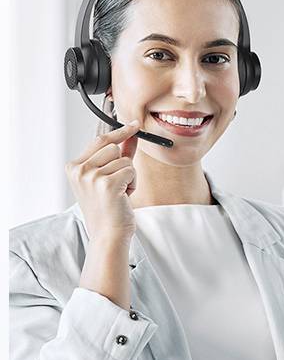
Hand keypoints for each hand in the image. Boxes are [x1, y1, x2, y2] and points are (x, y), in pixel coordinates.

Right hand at [66, 121, 140, 243]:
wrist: (108, 235)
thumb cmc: (109, 209)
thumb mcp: (107, 179)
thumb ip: (119, 156)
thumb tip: (131, 136)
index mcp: (74, 167)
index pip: (100, 140)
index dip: (119, 132)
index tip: (134, 124)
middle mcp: (79, 169)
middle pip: (113, 147)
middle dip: (123, 164)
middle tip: (118, 184)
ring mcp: (91, 176)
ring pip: (124, 160)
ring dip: (129, 176)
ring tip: (119, 193)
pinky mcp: (106, 184)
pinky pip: (130, 171)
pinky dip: (132, 184)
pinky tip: (123, 197)